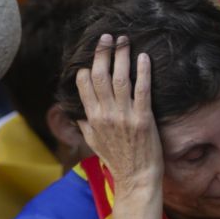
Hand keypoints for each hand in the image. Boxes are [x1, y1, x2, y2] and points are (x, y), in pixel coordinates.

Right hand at [75, 34, 162, 193]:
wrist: (136, 179)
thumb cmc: (117, 161)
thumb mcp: (94, 143)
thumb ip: (84, 124)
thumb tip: (76, 112)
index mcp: (92, 118)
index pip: (84, 83)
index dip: (89, 66)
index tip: (96, 56)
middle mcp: (105, 115)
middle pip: (100, 75)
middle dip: (103, 53)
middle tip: (108, 38)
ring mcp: (124, 117)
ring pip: (119, 78)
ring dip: (121, 56)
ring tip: (124, 41)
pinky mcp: (143, 120)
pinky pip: (142, 90)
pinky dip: (142, 71)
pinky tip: (143, 57)